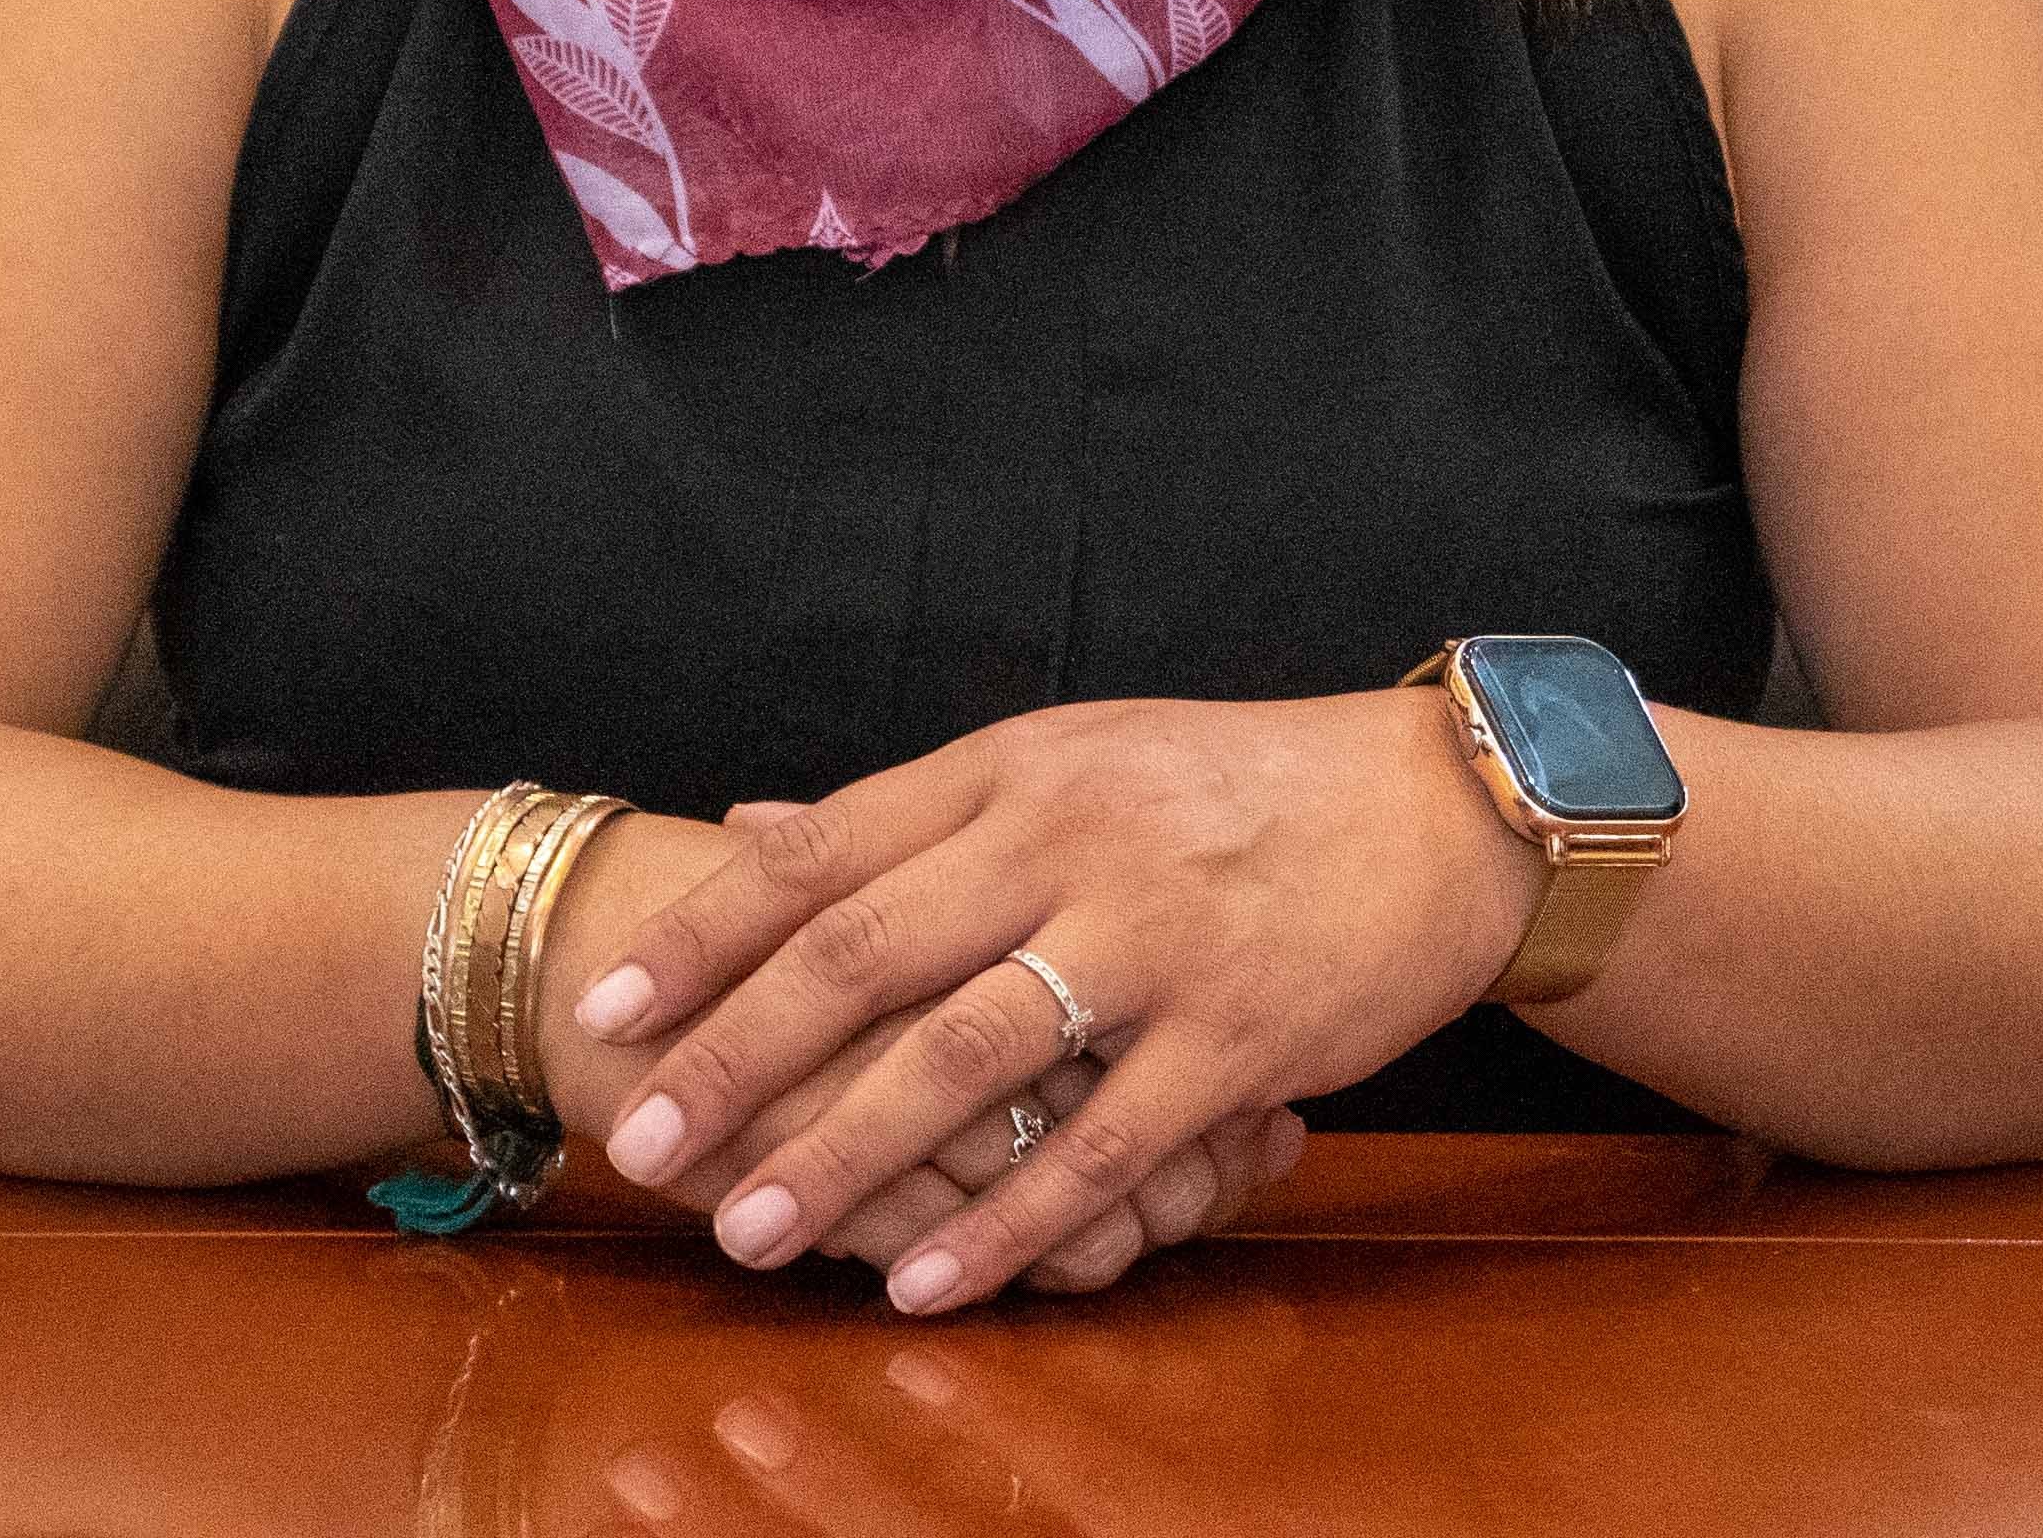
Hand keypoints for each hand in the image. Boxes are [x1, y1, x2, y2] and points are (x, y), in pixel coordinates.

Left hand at [560, 690, 1544, 1312]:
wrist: (1437, 802)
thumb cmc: (1233, 783)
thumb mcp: (1068, 756)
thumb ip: (915, 809)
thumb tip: (753, 827)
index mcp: (1015, 772)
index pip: (825, 852)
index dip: (708, 933)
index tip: (605, 1006)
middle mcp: (1066, 842)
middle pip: (866, 953)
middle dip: (737, 1057)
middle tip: (638, 1139)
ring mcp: (1152, 940)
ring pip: (965, 1058)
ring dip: (844, 1154)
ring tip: (748, 1232)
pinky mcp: (1236, 1038)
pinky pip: (1099, 1146)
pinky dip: (1003, 1222)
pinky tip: (925, 1285)